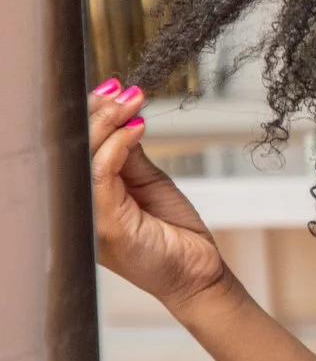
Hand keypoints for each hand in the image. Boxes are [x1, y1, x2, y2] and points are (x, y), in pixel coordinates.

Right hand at [87, 81, 229, 309]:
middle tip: (121, 89)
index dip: (89, 116)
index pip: (75, 149)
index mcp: (85, 197)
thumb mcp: (148, 182)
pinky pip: (102, 176)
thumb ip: (129, 155)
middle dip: (96, 112)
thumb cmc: (172, 233)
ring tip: (130, 100)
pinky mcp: (106, 226)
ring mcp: (88, 218)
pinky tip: (136, 127)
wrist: (197, 273)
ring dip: (108, 122)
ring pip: (84, 158)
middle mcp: (79, 209)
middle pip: (73, 150)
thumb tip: (121, 117)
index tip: (109, 87)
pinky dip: (118, 146)